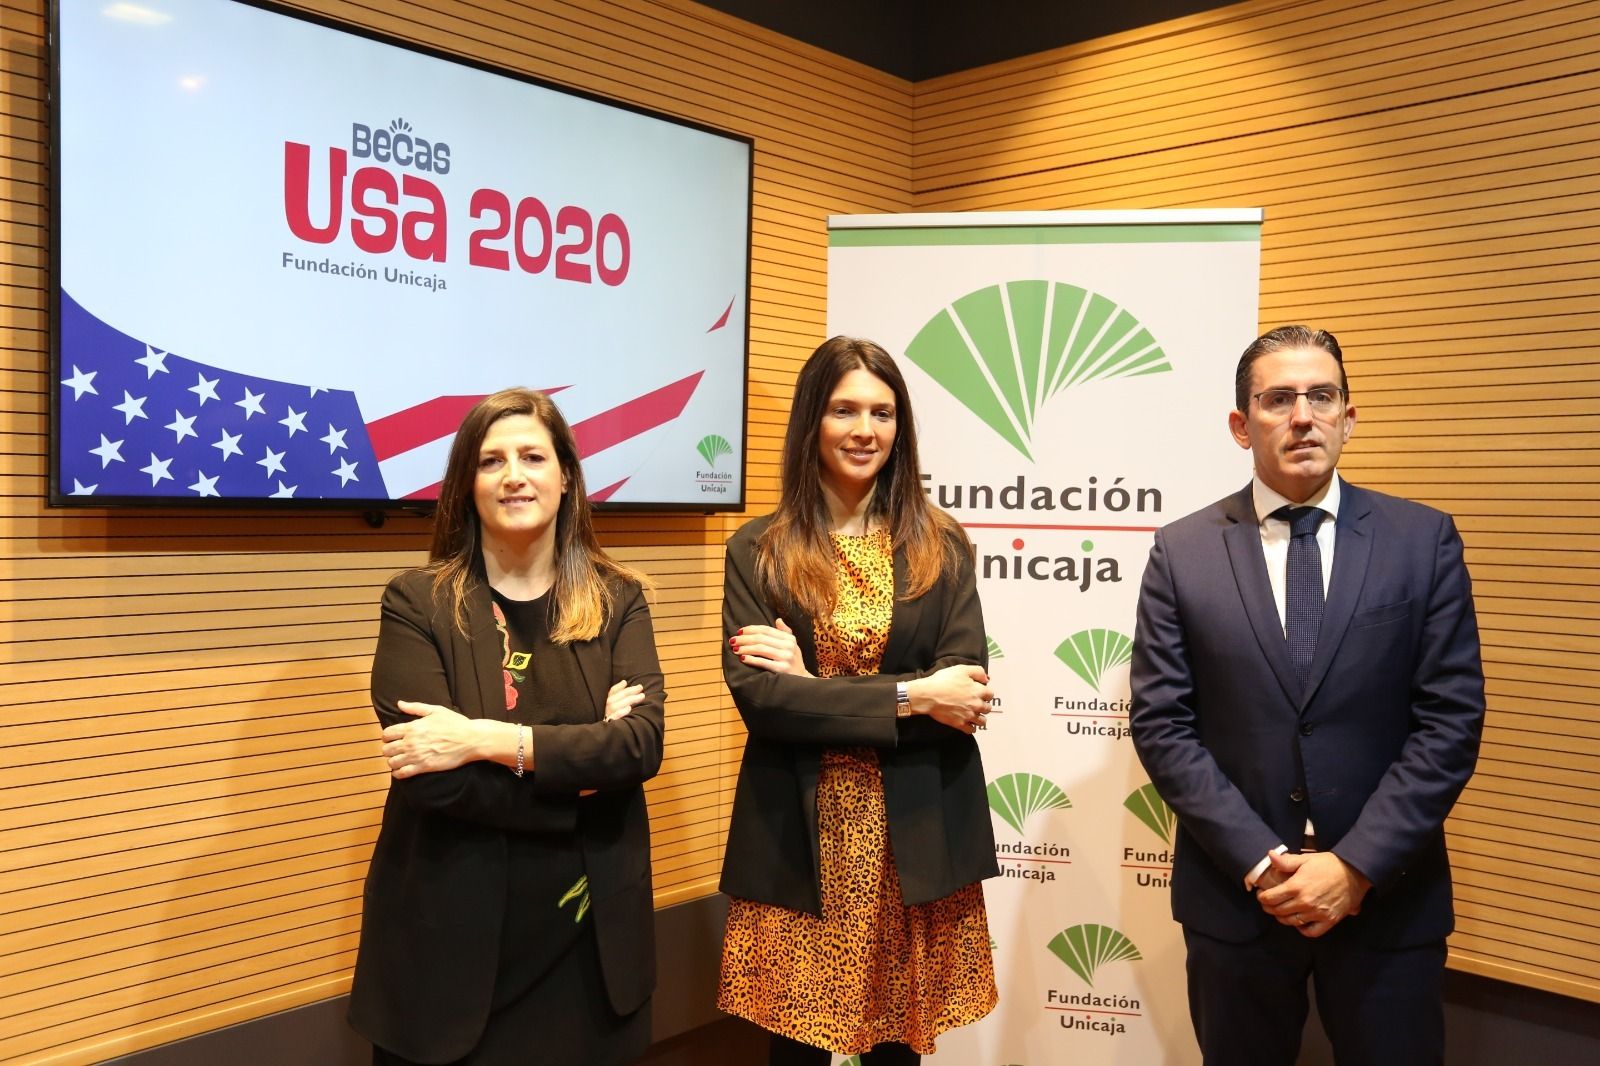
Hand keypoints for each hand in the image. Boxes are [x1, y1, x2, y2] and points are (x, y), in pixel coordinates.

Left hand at [382, 699, 485, 777]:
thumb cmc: (455, 723)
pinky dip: (398, 773)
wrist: (470, 740)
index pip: (387, 734)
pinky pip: (402, 773)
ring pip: (392, 762)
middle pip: (386, 750)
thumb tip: (399, 703)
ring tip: (398, 760)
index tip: (391, 738)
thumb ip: (415, 707)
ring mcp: (416, 756)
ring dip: (393, 761)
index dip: (386, 737)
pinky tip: (401, 770)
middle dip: (388, 749)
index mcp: (412, 727)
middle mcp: (411, 742)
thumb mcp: (436, 710)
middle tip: (395, 750)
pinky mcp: (424, 767)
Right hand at [605, 679, 645, 720]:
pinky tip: (629, 708)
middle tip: (640, 688)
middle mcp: (606, 709)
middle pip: (616, 697)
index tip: (626, 682)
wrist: (609, 737)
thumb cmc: (615, 717)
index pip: (611, 692)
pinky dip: (621, 712)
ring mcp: (608, 716)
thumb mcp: (615, 705)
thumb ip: (618, 694)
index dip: (618, 687)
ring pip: (616, 706)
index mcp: (606, 703)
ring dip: (629, 700)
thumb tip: (624, 682)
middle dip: (629, 691)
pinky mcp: (611, 724)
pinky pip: (615, 717)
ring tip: (641, 696)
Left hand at [730, 618, 812, 676]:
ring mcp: (786, 658)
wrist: (802, 681)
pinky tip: (742, 658)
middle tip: (733, 640)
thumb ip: (785, 632)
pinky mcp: (782, 669)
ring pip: (761, 648)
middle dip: (744, 638)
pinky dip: (751, 659)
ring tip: (735, 649)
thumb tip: (778, 620)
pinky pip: (763, 662)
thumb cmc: (794, 661)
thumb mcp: (793, 645)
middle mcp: (788, 646)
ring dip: (745, 648)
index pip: (766, 630)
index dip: (751, 629)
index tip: (739, 631)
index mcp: (789, 638)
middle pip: (761, 638)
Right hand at [908, 664, 997, 733]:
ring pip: (982, 721)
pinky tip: (967, 723)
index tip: (979, 691)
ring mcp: (969, 716)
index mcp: (978, 691)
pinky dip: (971, 727)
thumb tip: (987, 679)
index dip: (985, 692)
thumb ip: (978, 672)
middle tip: (975, 702)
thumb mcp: (961, 669)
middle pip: (988, 708)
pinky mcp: (960, 724)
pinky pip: (971, 730)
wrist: (928, 695)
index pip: (990, 694)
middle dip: (983, 705)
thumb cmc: (943, 681)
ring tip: (973, 714)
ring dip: (979, 717)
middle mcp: (976, 705)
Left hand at [1255, 850, 1371, 937]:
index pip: (1271, 898)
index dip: (1262, 898)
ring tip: (1280, 912)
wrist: (1355, 873)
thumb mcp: (1306, 859)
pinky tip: (1299, 923)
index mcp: (1296, 886)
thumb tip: (1270, 856)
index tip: (1261, 895)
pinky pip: (1312, 932)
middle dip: (1269, 908)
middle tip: (1267, 904)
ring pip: (1292, 922)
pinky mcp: (1329, 920)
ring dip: (1282, 918)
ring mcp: (1317, 913)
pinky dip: (1303, 930)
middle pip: (1279, 911)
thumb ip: (1286, 861)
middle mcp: (1305, 902)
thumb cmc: (1329, 864)